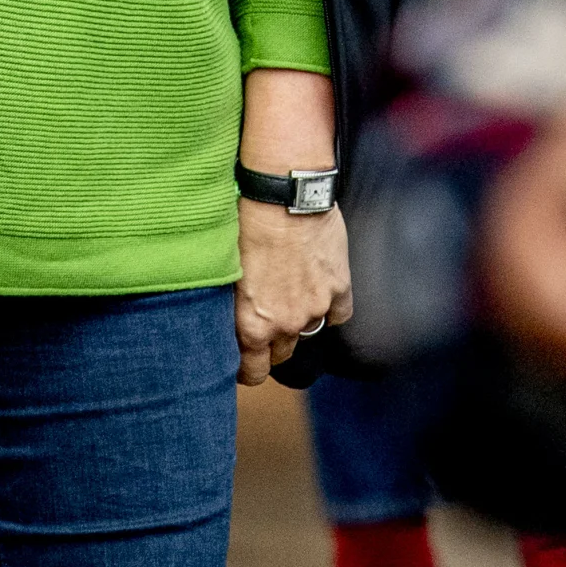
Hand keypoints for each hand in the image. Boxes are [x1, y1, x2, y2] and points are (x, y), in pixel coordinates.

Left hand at [236, 66, 350, 383]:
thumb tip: (229, 323)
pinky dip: (330, 305)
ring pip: (309, 332)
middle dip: (273, 343)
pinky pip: (339, 313)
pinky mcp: (339, 287)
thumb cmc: (245, 225)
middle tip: (266, 320)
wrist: (282, 194)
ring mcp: (316, 307)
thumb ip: (233, 308)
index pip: (253, 372)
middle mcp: (286, 323)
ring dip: (299, 320)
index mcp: (252, 325)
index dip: (248, 367)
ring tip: (289, 295)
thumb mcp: (226, 273)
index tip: (245, 358)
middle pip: (282, 354)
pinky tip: (319, 289)